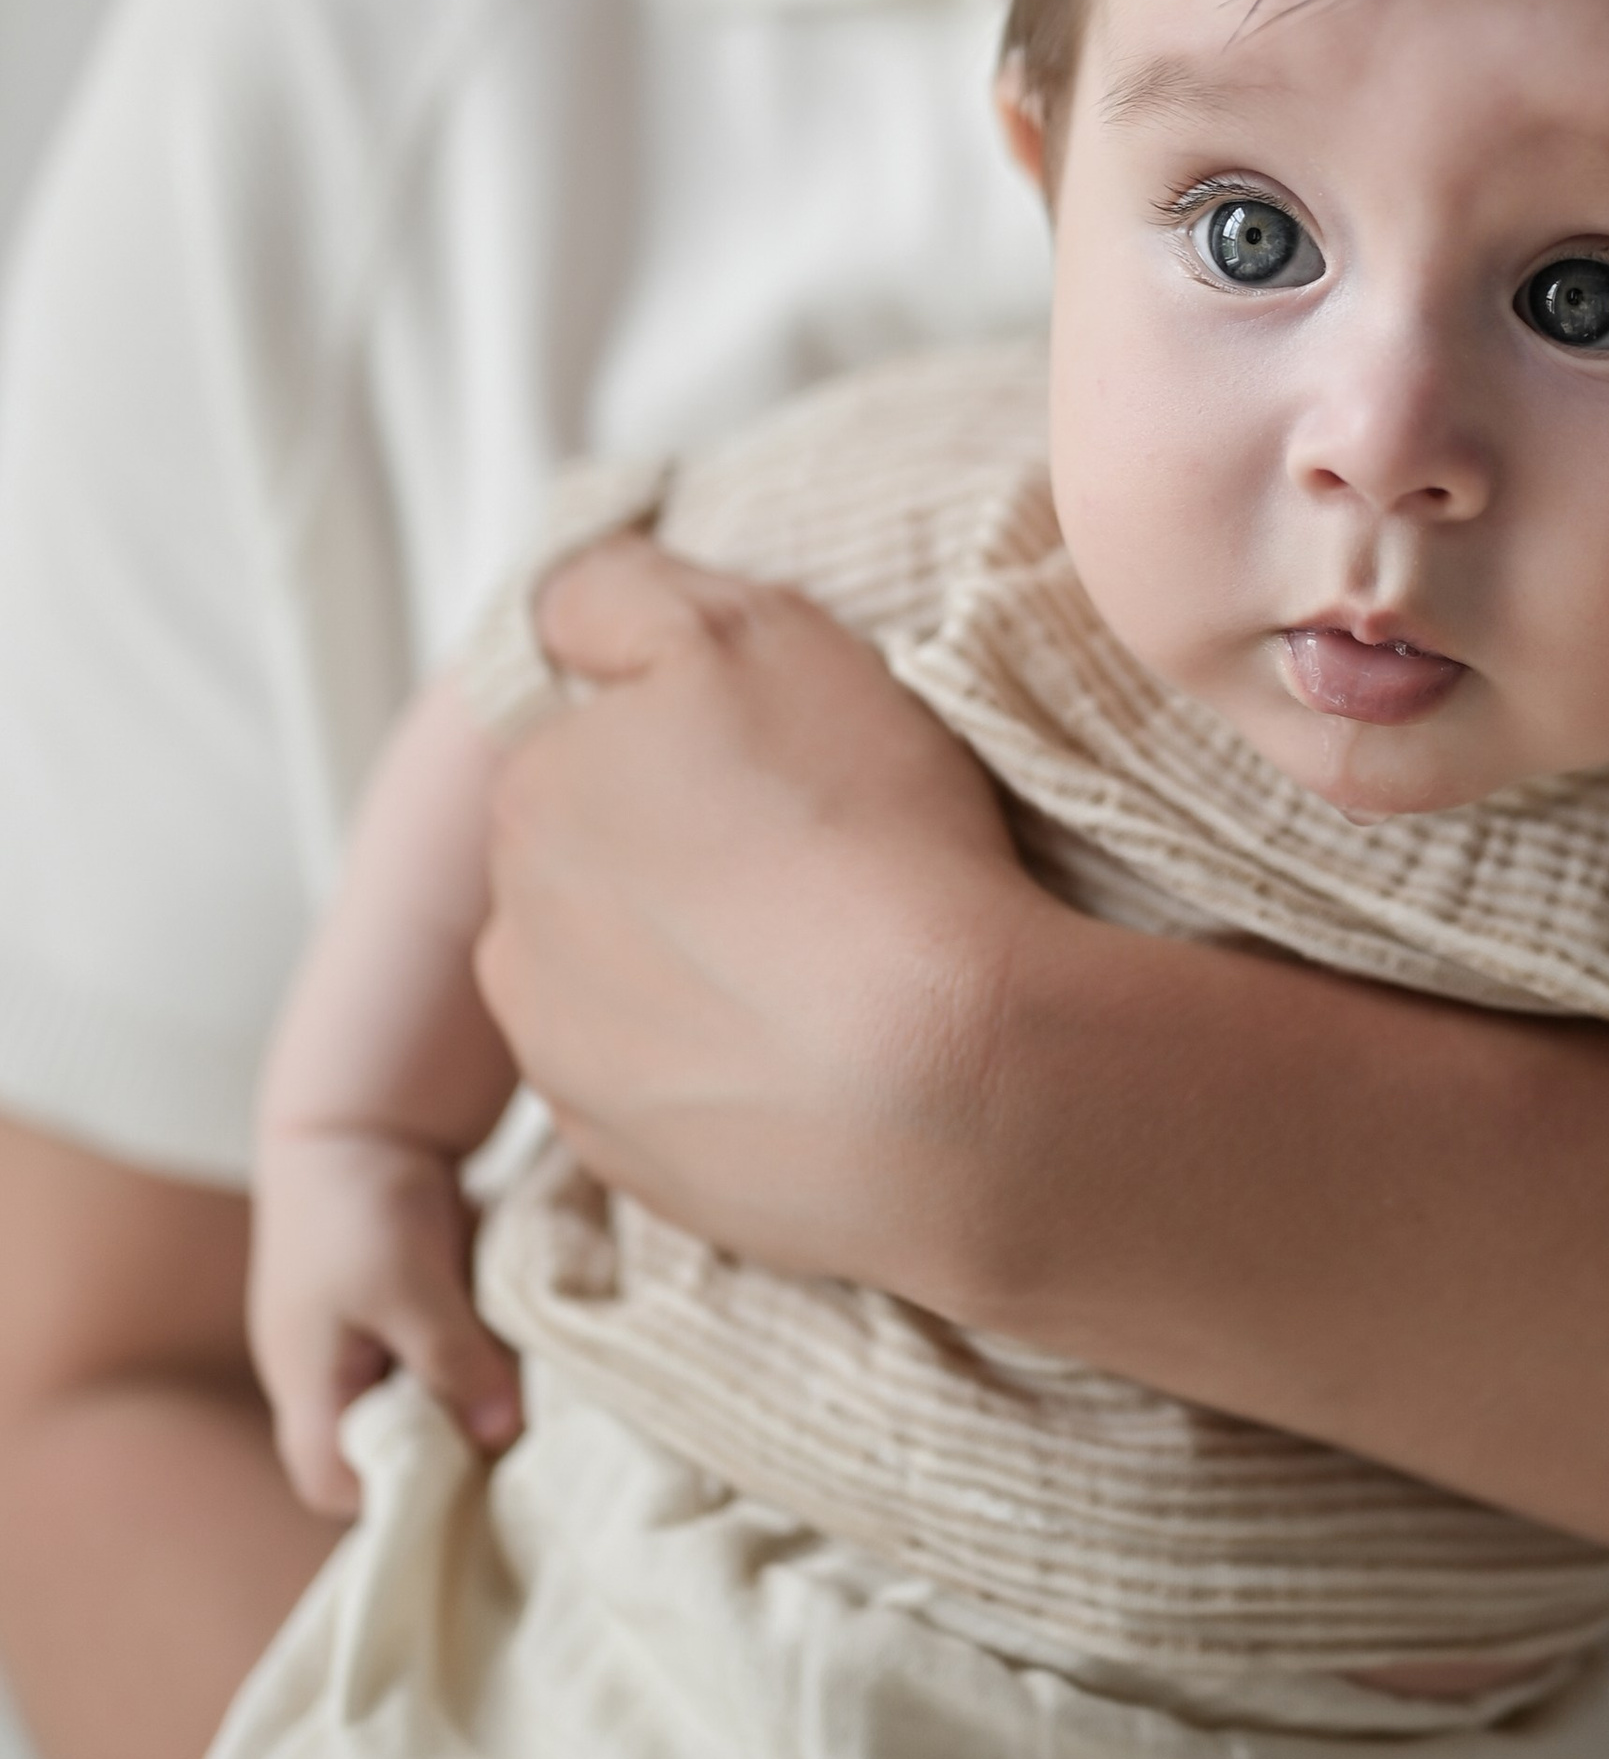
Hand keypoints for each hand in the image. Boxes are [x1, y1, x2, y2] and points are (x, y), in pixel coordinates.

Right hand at [247, 1128, 521, 1516]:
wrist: (359, 1114)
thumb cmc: (361, 1203)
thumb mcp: (409, 1286)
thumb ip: (452, 1363)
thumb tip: (504, 1436)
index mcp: (309, 1385)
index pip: (334, 1484)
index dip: (393, 1497)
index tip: (469, 1478)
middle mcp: (327, 1375)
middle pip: (385, 1449)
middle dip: (449, 1446)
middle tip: (517, 1434)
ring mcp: (359, 1342)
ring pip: (419, 1402)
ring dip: (469, 1394)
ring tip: (526, 1386)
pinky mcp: (397, 1310)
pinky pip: (436, 1356)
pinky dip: (473, 1352)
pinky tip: (517, 1342)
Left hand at [478, 536, 1039, 1290]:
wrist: (947, 1081)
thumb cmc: (862, 834)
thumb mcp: (753, 633)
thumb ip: (620, 593)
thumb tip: (563, 605)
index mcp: (532, 794)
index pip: (591, 741)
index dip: (691, 741)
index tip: (783, 766)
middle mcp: (512, 935)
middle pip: (596, 863)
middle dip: (680, 854)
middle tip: (817, 859)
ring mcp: (568, 1066)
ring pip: (625, 980)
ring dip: (699, 964)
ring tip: (828, 963)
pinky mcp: (633, 1166)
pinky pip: (673, 1089)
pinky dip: (728, 1064)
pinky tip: (821, 1048)